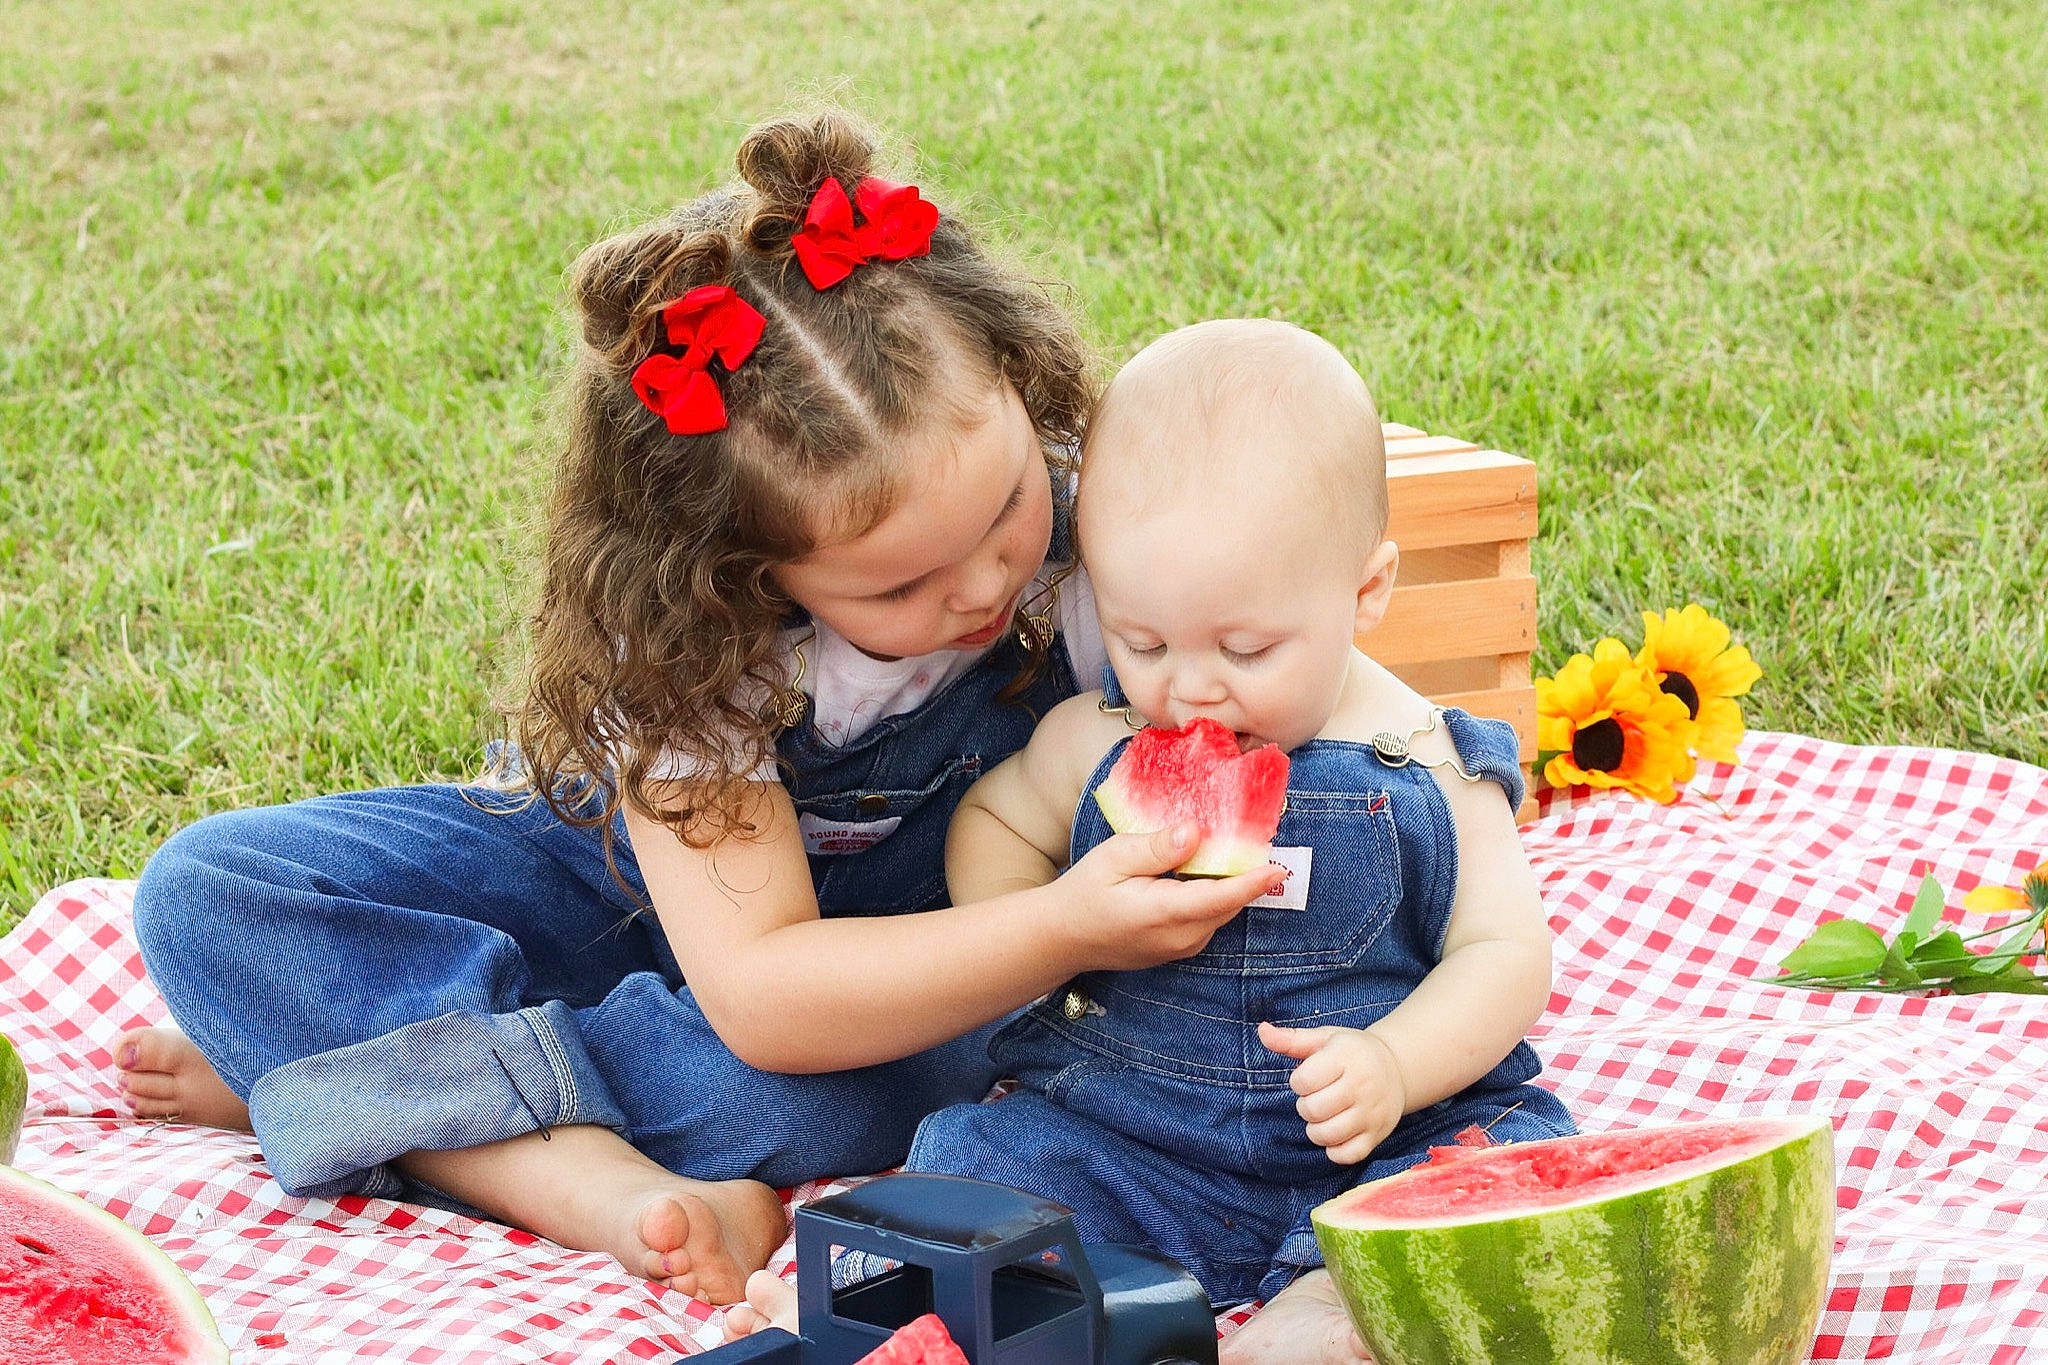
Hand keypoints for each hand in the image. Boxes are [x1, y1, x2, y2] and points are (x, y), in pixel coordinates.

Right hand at [1057, 824, 1284, 970]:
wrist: (1063, 936)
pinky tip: (1202, 872)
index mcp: (1166, 913)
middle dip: (1247, 875)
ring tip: (1230, 849)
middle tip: (1256, 838)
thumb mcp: (1114, 857)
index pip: (1222, 897)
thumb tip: (1196, 832)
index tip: (1280, 866)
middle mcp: (1182, 937)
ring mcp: (1182, 947)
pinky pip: (1209, 918)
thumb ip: (1158, 848)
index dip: (1254, 881)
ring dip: (1229, 884)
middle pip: (1229, 902)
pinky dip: (1214, 896)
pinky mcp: (1180, 949)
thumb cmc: (1085, 892)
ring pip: (1221, 910)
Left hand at [1258, 1022, 1406, 1164]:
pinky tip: (1336, 1133)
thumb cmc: (1352, 1052)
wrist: (1396, 1067)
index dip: (1299, 1082)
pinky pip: (1347, 1155)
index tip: (1310, 1077)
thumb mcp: (1325, 1038)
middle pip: (1313, 1110)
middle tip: (1316, 1097)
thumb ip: (1291, 1039)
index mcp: (1347, 1057)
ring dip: (1316, 1129)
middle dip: (1305, 1106)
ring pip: (1327, 1135)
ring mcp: (1372, 1113)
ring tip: (1323, 1115)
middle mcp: (1363, 1086)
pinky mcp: (1377, 1135)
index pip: (1303, 1081)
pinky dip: (1334, 1150)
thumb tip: (1262, 1031)